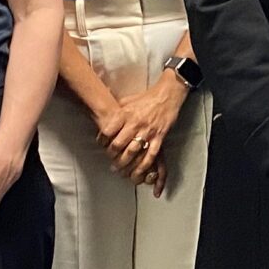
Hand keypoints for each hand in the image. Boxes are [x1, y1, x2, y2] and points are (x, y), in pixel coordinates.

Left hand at [101, 74, 186, 190]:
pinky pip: (150, 155)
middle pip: (118, 144)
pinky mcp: (159, 138)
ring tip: (120, 170)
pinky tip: (137, 173)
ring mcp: (147, 132)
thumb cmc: (146, 98)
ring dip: (124, 164)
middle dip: (112, 155)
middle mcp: (135, 124)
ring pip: (132, 152)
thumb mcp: (127, 100)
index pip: (108, 130)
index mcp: (125, 114)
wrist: (167, 95)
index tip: (101, 144)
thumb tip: (104, 114)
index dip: (102, 140)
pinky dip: (143, 166)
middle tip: (110, 160)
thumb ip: (116, 109)